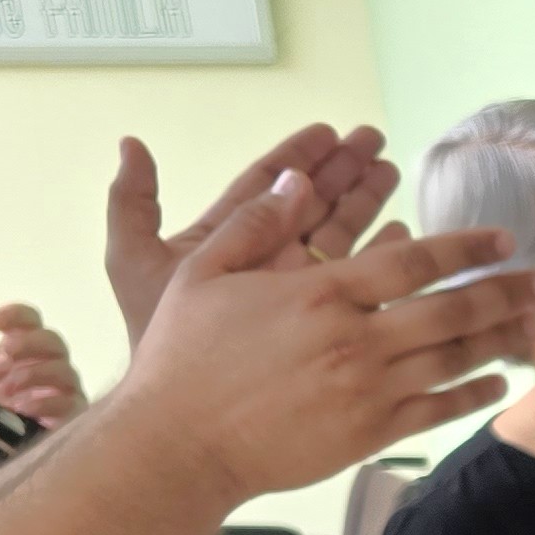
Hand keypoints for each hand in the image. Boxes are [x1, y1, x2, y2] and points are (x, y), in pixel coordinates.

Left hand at [0, 288, 88, 421]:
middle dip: (31, 342)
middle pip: (54, 342)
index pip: (32, 322)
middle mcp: (50, 368)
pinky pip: (73, 406)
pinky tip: (21, 409)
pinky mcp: (72, 422)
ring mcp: (64, 395)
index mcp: (27, 350)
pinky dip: (49, 405)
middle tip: (5, 350)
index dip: (18, 316)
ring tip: (7, 387)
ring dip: (37, 374)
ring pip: (66, 371)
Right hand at [99, 180, 528, 505]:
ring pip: (452, 359)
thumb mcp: (202, 275)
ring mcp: (366, 390)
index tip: (502, 239)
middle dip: (504, 292)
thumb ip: (255, 225)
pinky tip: (497, 384)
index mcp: (321, 294)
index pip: (412, 260)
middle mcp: (355, 340)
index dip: (465, 247)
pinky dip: (472, 396)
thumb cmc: (183, 358)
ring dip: (500, 340)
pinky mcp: (367, 434)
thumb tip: (293, 179)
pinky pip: (435, 411)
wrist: (180, 443)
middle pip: (450, 309)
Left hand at [106, 124, 398, 347]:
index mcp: (226, 240)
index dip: (297, 157)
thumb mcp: (133, 260)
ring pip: (336, 237)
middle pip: (310, 204)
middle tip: (374, 140)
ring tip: (392, 172)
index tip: (327, 132)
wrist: (187, 403)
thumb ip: (133, 204)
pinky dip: (378, 259)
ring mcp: (294, 294)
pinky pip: (355, 284)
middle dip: (343, 170)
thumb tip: (133, 145)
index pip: (266, 188)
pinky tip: (402, 235)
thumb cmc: (156, 334)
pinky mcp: (320, 323)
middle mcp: (265, 261)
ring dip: (365, 203)